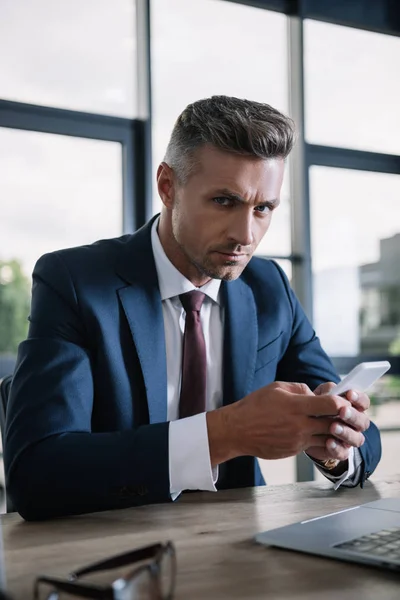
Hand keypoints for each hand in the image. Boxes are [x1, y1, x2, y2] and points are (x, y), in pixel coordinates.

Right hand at [206, 381, 351, 465]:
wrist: (237, 430)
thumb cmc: (254, 406)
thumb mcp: (277, 388)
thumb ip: (300, 389)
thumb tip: (315, 394)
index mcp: (296, 406)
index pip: (331, 405)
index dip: (342, 402)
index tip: (343, 400)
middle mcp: (300, 424)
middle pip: (335, 424)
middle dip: (343, 419)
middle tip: (345, 414)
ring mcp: (298, 440)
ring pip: (328, 439)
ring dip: (335, 433)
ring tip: (334, 425)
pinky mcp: (294, 450)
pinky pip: (315, 447)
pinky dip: (321, 441)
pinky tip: (319, 434)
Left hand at [305, 382, 369, 462]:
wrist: (305, 429)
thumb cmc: (316, 408)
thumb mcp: (320, 396)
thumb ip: (326, 392)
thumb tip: (330, 392)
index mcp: (354, 408)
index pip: (364, 402)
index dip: (359, 398)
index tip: (349, 394)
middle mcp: (355, 424)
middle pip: (363, 421)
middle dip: (353, 416)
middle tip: (342, 411)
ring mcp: (349, 439)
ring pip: (357, 439)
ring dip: (346, 432)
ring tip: (333, 427)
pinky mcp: (340, 452)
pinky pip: (343, 453)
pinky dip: (336, 448)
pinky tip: (328, 442)